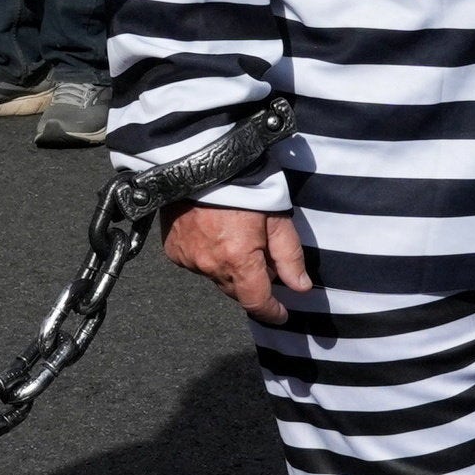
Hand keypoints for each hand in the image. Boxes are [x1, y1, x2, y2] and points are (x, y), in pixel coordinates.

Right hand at [164, 200, 313, 322]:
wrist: (200, 159)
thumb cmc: (244, 185)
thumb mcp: (276, 218)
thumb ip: (289, 256)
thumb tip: (300, 288)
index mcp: (238, 260)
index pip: (256, 302)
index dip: (271, 312)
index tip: (282, 314)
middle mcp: (209, 266)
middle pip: (237, 290)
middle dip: (253, 284)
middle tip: (265, 260)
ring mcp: (188, 258)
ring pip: (216, 276)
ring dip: (230, 268)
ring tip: (237, 239)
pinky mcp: (173, 249)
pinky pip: (196, 263)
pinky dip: (208, 256)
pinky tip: (214, 233)